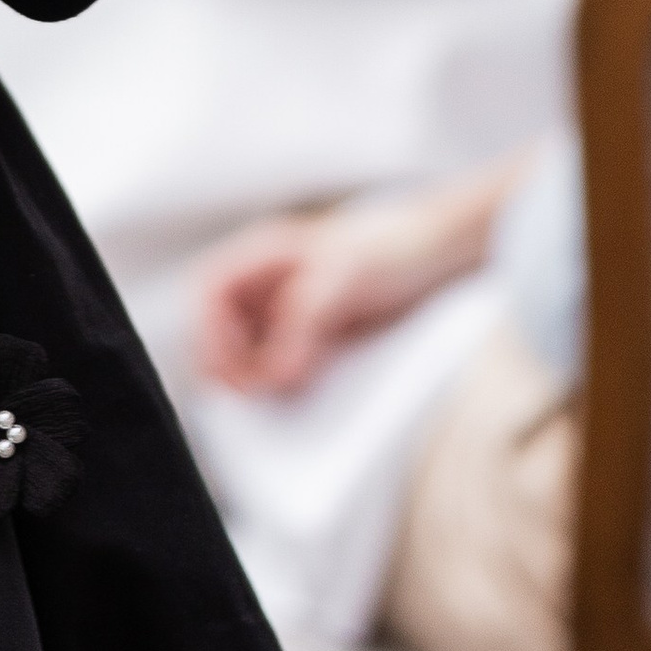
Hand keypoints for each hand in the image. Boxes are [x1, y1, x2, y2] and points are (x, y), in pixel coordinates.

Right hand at [192, 168, 510, 397]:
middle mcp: (267, 287)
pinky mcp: (316, 343)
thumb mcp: (341, 279)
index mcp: (261, 257)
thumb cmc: (389, 246)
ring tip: (278, 404)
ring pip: (252, 357)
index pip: (208, 294)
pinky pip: (288, 371)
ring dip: (258, 382)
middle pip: (223, 334)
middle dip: (231, 366)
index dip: (208, 332)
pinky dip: (288, 388)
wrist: (442, 254)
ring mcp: (290, 317)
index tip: (228, 367)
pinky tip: (304, 399)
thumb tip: (275, 376)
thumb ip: (303, 323)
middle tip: (252, 399)